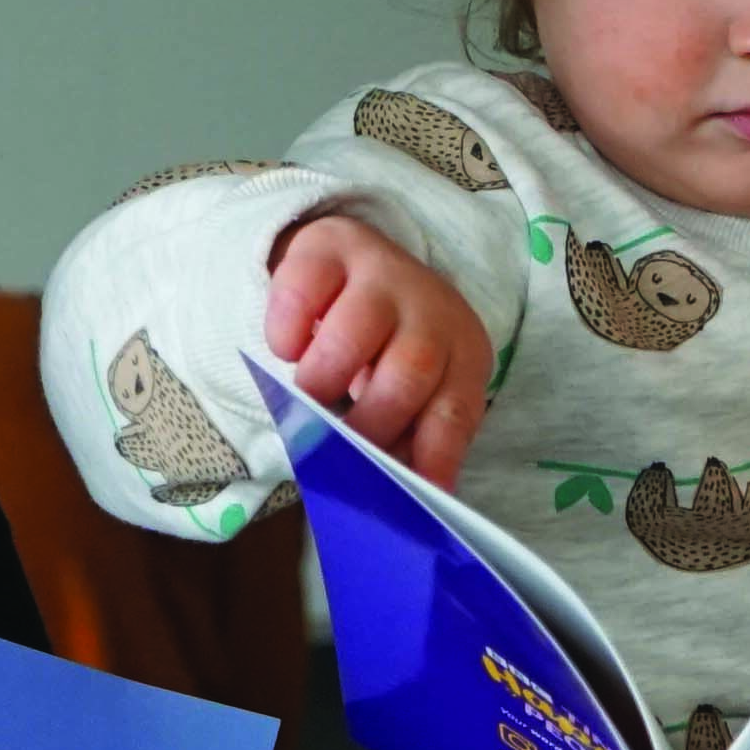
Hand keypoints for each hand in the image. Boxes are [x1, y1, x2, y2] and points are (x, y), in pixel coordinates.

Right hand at [264, 214, 496, 484]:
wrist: (353, 264)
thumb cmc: (382, 350)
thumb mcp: (408, 394)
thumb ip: (406, 441)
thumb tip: (395, 501)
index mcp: (463, 354)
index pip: (455, 412)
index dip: (431, 456)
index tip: (405, 495)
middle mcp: (433, 308)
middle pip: (408, 373)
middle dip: (367, 421)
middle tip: (334, 444)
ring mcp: (383, 272)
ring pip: (356, 332)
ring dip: (323, 378)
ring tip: (307, 398)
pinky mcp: (329, 248)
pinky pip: (304, 290)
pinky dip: (287, 330)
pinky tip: (286, 348)